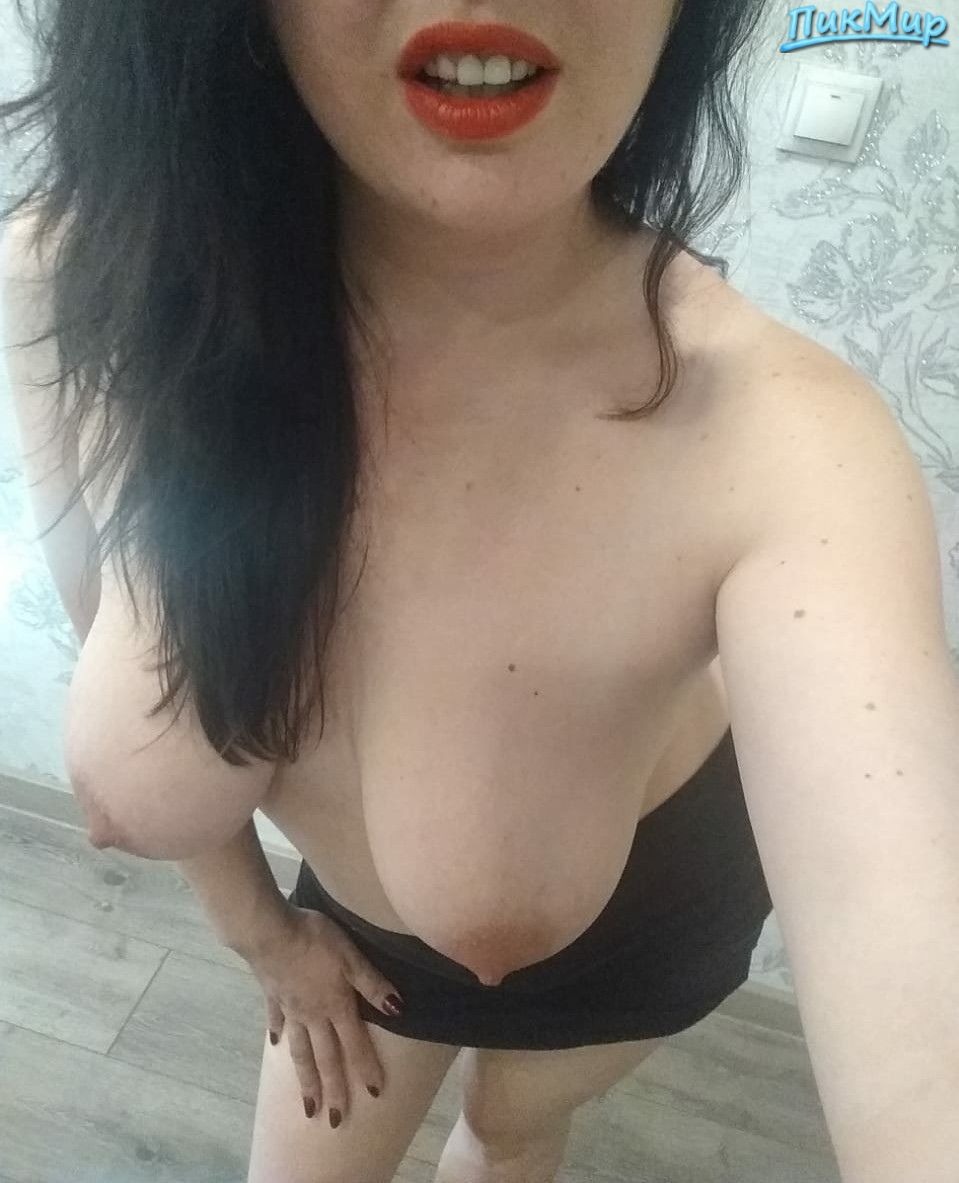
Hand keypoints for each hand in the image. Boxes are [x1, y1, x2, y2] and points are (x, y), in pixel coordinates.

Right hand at [242, 900, 405, 1126]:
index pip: (355, 1044)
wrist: (269, 932)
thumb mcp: (351, 956)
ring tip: (307, 1104)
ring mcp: (290, 1009)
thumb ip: (372, 983)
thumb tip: (398, 1009)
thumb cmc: (315, 940)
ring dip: (305, 1079)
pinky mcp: (272, 996)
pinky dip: (278, 1036)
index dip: (366, 1068)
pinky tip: (275, 1045)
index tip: (374, 1095)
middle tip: (335, 1121)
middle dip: (333, 1090)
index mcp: (335, 1006)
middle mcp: (312, 1015)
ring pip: (300, 1051)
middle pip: (325, 1058)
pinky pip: (277, 1022)